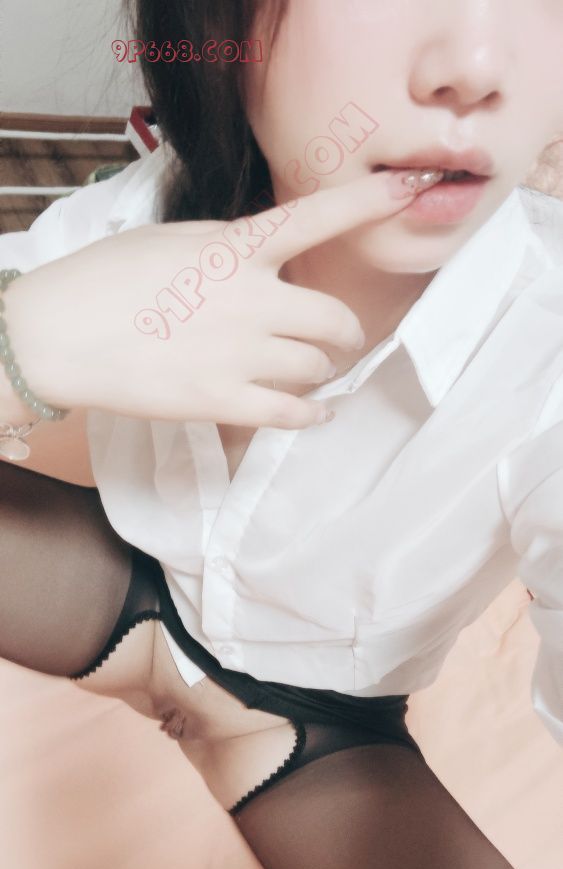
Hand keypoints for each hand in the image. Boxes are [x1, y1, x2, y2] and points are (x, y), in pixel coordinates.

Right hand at [5, 167, 438, 429]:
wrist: (60, 335)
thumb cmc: (105, 280)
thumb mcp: (173, 241)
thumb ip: (229, 251)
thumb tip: (267, 264)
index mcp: (233, 248)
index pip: (317, 217)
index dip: (370, 202)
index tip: (409, 187)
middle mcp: (250, 299)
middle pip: (335, 320)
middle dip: (344, 332)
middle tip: (338, 338)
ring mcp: (239, 354)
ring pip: (317, 366)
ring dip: (321, 369)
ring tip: (309, 371)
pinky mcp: (222, 400)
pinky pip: (293, 413)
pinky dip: (313, 413)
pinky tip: (318, 411)